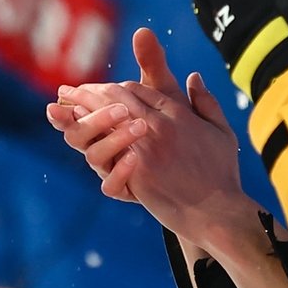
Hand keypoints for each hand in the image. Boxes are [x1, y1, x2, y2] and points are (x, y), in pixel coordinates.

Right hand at [47, 28, 185, 200]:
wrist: (203, 182)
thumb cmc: (178, 133)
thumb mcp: (167, 97)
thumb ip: (153, 66)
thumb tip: (143, 30)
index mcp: (106, 123)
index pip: (81, 109)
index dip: (73, 99)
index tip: (67, 90)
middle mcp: (104, 146)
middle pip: (78, 134)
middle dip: (93, 117)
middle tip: (120, 108)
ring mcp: (114, 169)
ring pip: (93, 157)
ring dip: (111, 139)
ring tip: (139, 127)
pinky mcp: (128, 191)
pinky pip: (111, 187)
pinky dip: (119, 172)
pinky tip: (136, 159)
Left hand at [66, 73, 255, 246]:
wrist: (216, 211)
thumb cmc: (221, 174)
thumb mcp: (221, 131)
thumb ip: (206, 102)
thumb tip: (194, 76)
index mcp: (178, 113)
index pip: (138, 89)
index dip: (114, 87)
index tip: (100, 88)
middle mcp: (159, 125)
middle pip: (117, 97)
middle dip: (91, 91)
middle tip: (70, 90)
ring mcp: (145, 147)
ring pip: (106, 116)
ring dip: (83, 107)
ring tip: (66, 104)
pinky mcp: (136, 170)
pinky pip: (106, 149)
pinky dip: (89, 136)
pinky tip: (75, 132)